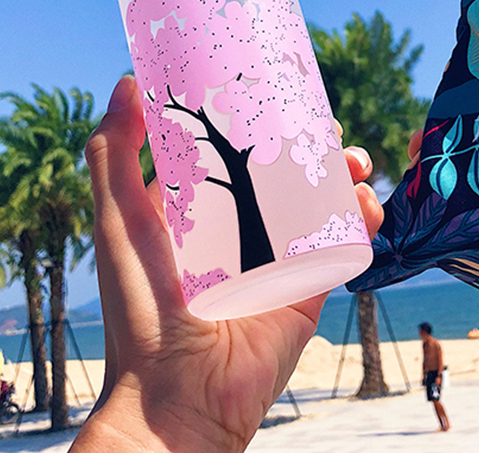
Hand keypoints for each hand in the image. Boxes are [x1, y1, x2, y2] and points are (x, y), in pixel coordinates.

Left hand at [71, 76, 383, 452]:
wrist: (179, 396)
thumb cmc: (140, 308)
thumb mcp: (118, 221)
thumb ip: (113, 155)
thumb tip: (127, 82)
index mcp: (201, 211)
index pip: (237, 151)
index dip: (262, 119)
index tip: (282, 90)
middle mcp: (242, 229)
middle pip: (289, 170)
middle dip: (314, 144)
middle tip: (329, 128)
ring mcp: (280, 258)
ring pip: (324, 201)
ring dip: (347, 174)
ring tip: (355, 163)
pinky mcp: (310, 288)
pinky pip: (345, 244)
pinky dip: (363, 218)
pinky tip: (365, 202)